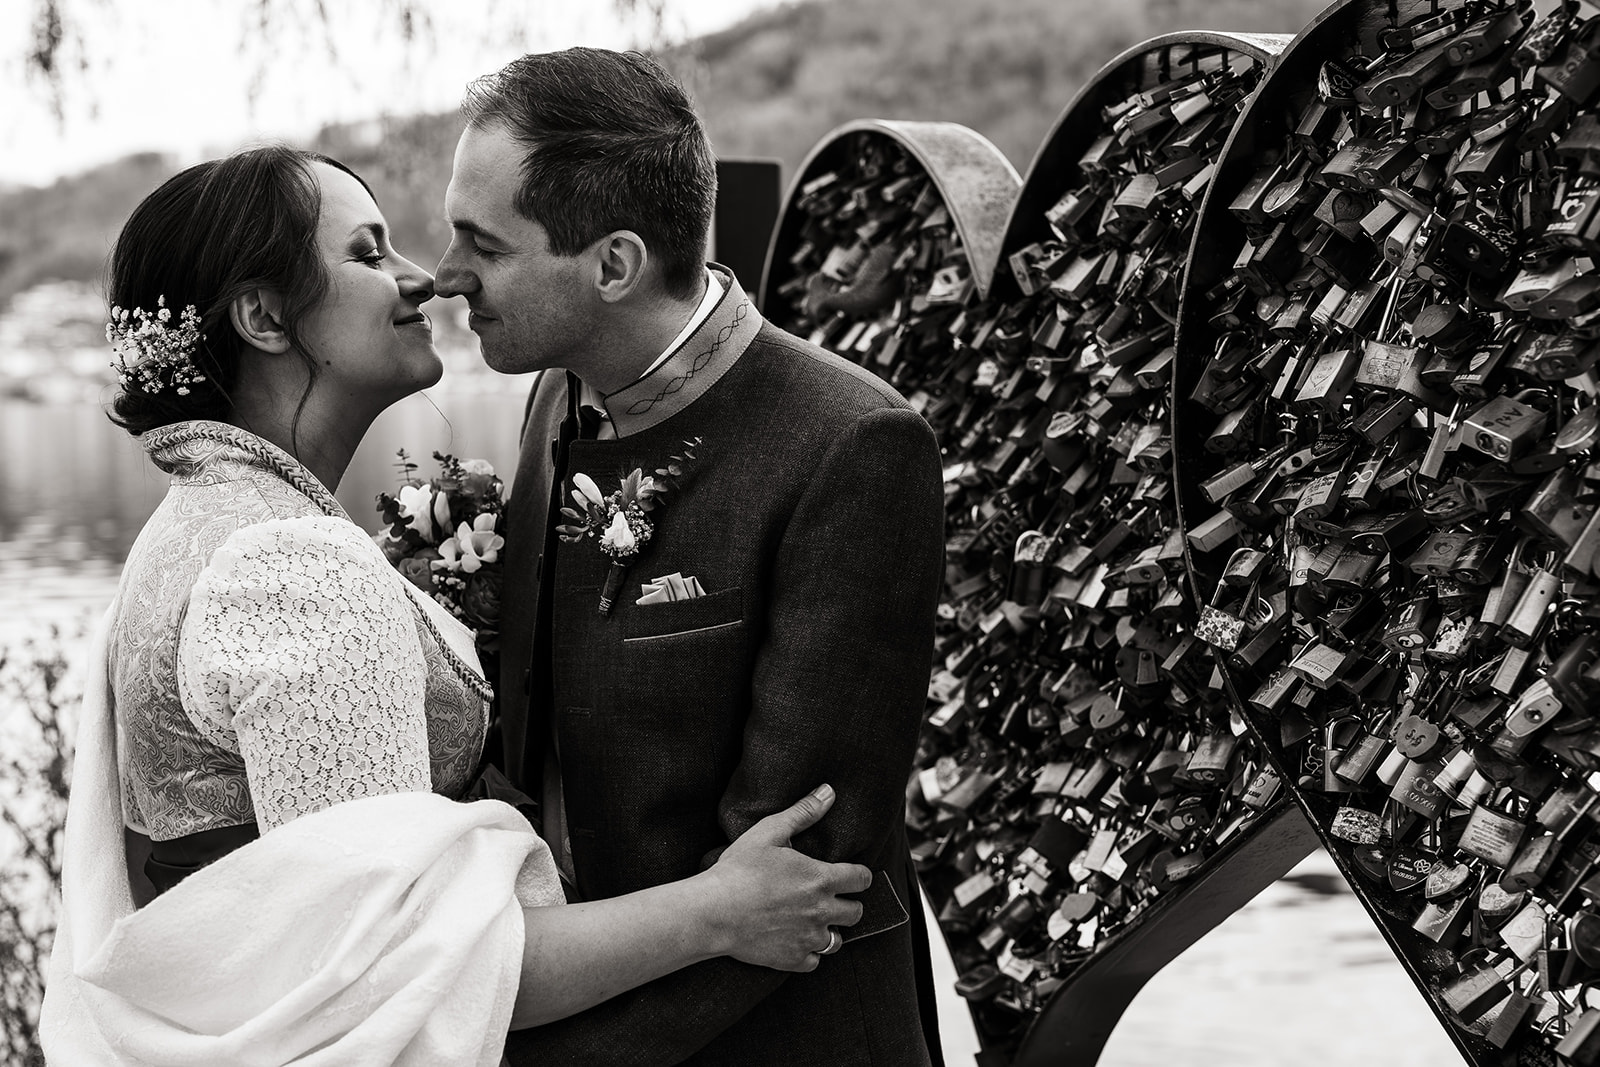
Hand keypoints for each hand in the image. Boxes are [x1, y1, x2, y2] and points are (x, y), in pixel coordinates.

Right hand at [702, 784, 872, 971]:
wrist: (714, 912)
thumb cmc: (739, 870)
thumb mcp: (769, 832)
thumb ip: (802, 813)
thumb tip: (828, 792)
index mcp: (821, 879)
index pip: (861, 879)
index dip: (859, 876)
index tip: (851, 875)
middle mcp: (822, 911)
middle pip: (856, 912)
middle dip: (847, 904)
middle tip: (830, 898)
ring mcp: (808, 938)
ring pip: (838, 941)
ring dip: (830, 930)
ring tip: (813, 921)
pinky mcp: (793, 959)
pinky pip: (814, 961)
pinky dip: (809, 953)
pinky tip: (796, 941)